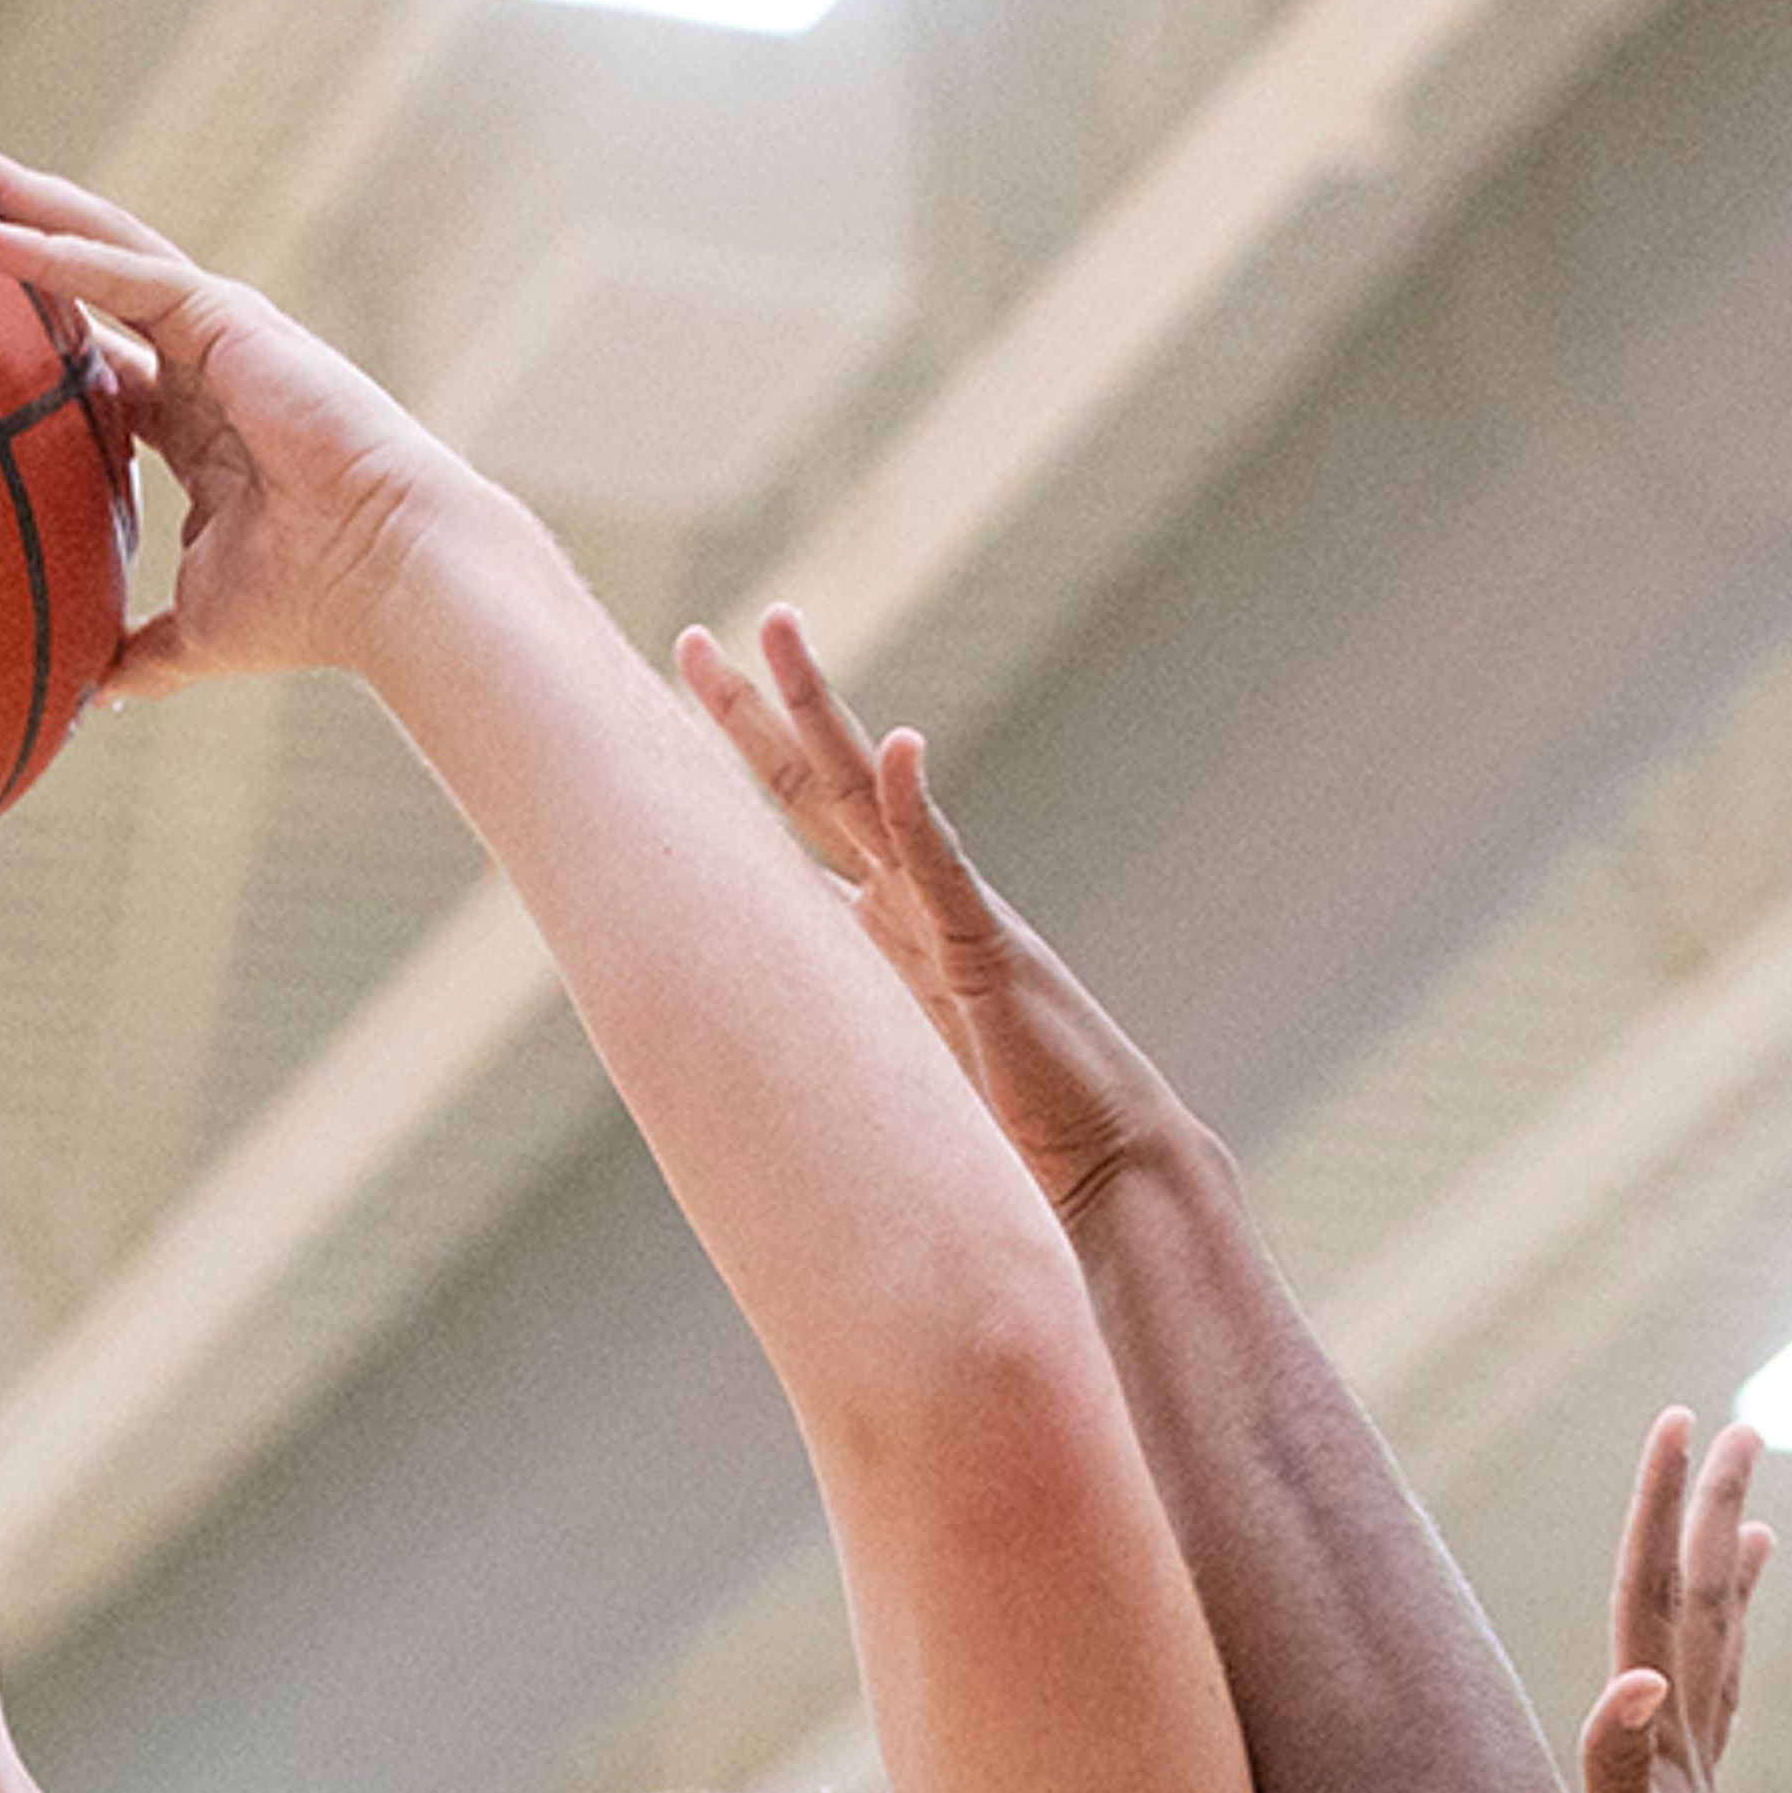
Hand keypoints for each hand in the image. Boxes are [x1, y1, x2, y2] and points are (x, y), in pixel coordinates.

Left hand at [0, 127, 441, 694]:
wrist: (391, 582)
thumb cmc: (312, 609)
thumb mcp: (198, 631)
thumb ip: (139, 648)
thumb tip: (86, 697)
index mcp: (197, 425)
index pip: (97, 358)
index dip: (30, 329)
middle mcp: (204, 363)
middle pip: (85, 275)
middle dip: (13, 224)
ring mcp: (216, 331)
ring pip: (96, 241)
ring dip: (15, 199)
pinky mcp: (225, 317)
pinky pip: (117, 270)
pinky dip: (45, 251)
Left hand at [675, 608, 1175, 1224]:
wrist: (1103, 1160)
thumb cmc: (1004, 1128)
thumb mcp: (892, 1065)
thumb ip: (841, 1028)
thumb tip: (760, 1037)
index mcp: (885, 924)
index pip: (798, 824)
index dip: (741, 762)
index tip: (689, 695)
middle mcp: (913, 900)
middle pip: (816, 786)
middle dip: (752, 712)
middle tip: (694, 640)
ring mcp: (951, 915)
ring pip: (869, 796)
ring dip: (820, 712)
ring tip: (778, 632)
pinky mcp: (990, 952)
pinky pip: (947, 872)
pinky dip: (916, 810)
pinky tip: (897, 747)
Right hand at [1579, 1408, 1773, 1792]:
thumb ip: (1618, 1771)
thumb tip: (1639, 1681)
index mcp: (1659, 1740)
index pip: (1655, 1596)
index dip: (1663, 1507)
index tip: (1685, 1422)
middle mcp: (1685, 1746)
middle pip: (1702, 1601)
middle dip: (1711, 1508)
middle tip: (1739, 1426)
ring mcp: (1693, 1780)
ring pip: (1716, 1650)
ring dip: (1727, 1573)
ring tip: (1750, 1512)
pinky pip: (1712, 1711)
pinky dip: (1720, 1659)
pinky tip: (1713, 1654)